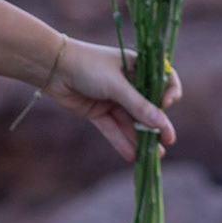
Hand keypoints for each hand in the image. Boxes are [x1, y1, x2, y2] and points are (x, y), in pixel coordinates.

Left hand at [43, 38, 179, 162]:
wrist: (53, 67)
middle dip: (157, 124)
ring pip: (130, 121)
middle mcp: (126, 83)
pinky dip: (122, 142)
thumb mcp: (116, 85)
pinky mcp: (97, 112)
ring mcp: (111, 99)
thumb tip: (161, 124)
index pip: (161, 80)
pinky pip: (113, 129)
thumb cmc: (88, 66)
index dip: (168, 93)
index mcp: (136, 67)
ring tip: (154, 155)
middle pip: (146, 107)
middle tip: (168, 140)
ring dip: (141, 138)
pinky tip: (133, 156)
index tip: (167, 104)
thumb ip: (138, 105)